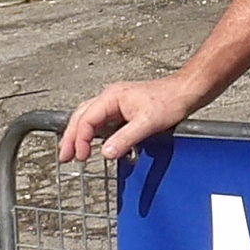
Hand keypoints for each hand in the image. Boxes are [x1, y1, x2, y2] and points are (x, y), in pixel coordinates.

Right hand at [60, 74, 202, 163]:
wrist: (184, 93)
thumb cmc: (169, 102)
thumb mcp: (146, 124)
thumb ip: (124, 139)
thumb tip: (105, 153)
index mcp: (111, 98)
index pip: (86, 119)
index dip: (80, 139)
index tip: (80, 156)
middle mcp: (110, 98)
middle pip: (81, 116)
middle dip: (71, 137)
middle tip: (64, 157)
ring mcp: (115, 103)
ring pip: (88, 117)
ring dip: (79, 134)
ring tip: (72, 152)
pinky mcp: (123, 109)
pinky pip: (100, 120)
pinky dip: (91, 132)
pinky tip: (92, 142)